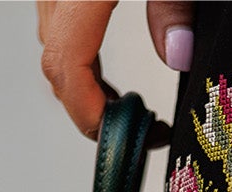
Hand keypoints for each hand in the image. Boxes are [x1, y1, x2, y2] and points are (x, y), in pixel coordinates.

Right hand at [36, 1, 194, 138]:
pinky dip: (79, 60)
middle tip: (139, 131)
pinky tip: (105, 78)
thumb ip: (174, 6)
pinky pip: (58, 29)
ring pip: (54, 47)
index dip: (87, 112)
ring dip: (84, 87)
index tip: (120, 138)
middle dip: (91, 110)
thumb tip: (178, 55)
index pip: (66, 62)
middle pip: (57, 63)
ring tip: (127, 109)